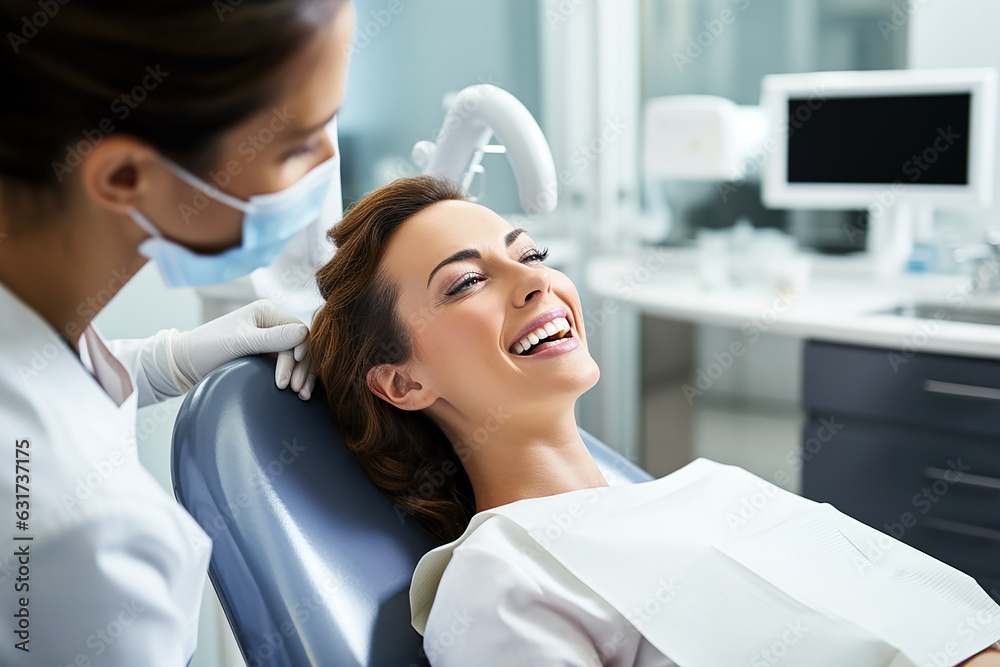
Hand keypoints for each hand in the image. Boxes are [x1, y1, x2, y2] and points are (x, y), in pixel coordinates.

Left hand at [169, 299, 316, 399]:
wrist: (185, 363)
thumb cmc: (207, 347)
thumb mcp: (240, 342)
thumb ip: (272, 338)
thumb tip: (305, 333)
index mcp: (267, 312)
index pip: (298, 331)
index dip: (301, 352)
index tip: (290, 374)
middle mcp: (273, 323)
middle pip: (301, 345)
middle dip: (301, 368)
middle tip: (294, 390)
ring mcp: (271, 340)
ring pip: (299, 357)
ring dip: (303, 375)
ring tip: (300, 395)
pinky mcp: (268, 356)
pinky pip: (290, 365)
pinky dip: (296, 377)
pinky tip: (299, 392)